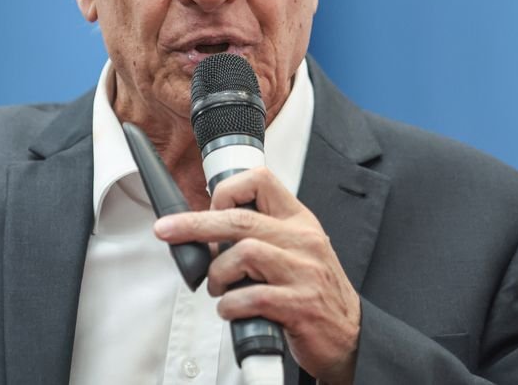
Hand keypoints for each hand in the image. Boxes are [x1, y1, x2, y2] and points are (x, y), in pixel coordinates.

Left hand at [154, 167, 359, 383]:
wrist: (351, 335)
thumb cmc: (313, 292)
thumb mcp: (294, 250)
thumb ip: (259, 234)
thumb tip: (205, 231)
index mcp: (299, 221)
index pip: (261, 182)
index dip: (226, 191)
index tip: (208, 208)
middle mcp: (304, 241)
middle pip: (239, 218)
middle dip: (194, 224)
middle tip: (166, 231)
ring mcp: (304, 272)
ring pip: (242, 254)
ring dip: (217, 274)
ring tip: (218, 288)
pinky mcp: (300, 305)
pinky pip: (250, 297)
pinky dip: (230, 306)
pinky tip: (232, 311)